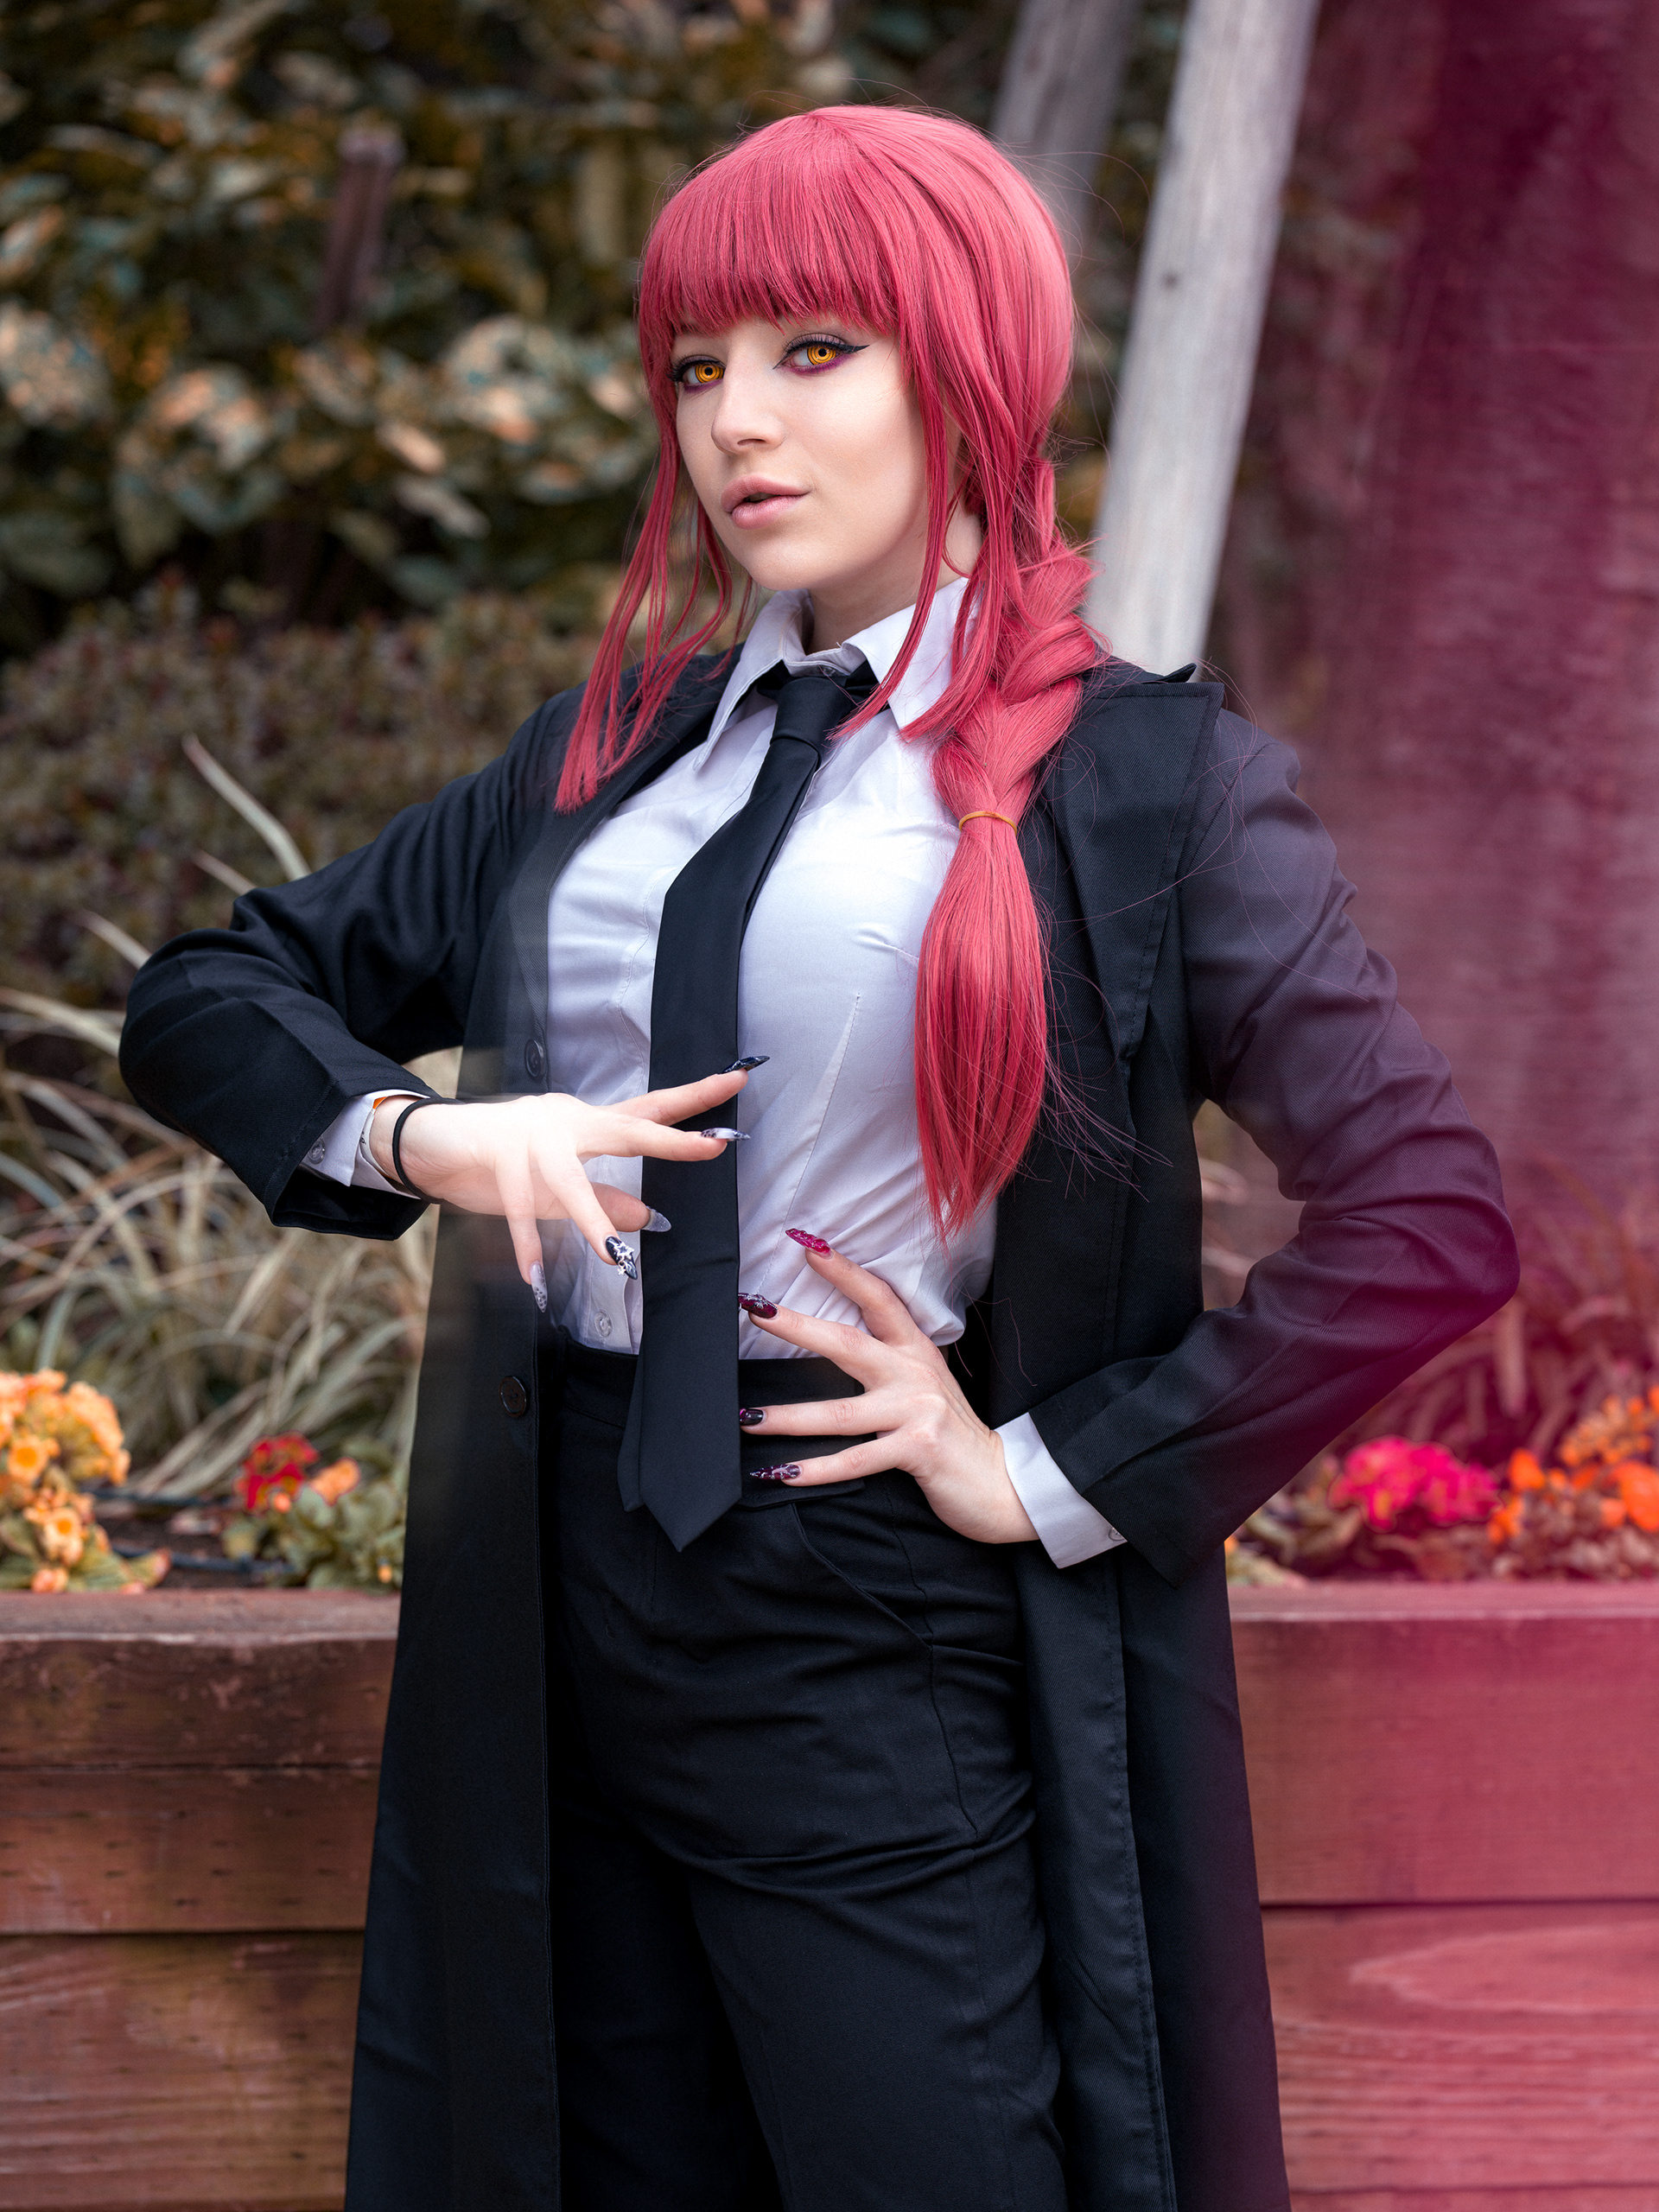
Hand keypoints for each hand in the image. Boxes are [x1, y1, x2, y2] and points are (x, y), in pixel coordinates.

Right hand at [370, 1071, 749, 1292]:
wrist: (433, 1139)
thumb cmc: (504, 1158)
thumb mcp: (562, 1181)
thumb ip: (606, 1197)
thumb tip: (650, 1222)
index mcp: (587, 1120)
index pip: (651, 1106)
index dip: (696, 1096)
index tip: (739, 1080)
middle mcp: (566, 1121)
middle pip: (627, 1126)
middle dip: (668, 1140)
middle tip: (711, 1149)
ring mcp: (530, 1136)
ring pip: (568, 1179)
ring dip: (591, 1220)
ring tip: (614, 1259)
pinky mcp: (495, 1155)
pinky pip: (517, 1208)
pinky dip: (526, 1246)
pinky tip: (536, 1280)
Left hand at [737, 1238, 1037, 1545]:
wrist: (999, 1481)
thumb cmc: (950, 1434)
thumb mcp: (924, 1385)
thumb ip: (889, 1363)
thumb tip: (831, 1344)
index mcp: (915, 1350)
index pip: (878, 1298)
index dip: (844, 1270)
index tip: (806, 1244)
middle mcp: (914, 1373)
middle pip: (847, 1343)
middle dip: (798, 1326)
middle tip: (755, 1310)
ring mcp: (917, 1410)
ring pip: (839, 1413)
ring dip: (787, 1417)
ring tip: (745, 1419)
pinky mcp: (918, 1449)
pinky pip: (855, 1460)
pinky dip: (816, 1470)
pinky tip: (782, 1473)